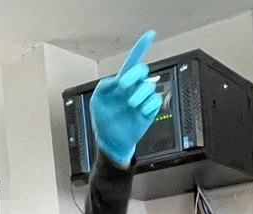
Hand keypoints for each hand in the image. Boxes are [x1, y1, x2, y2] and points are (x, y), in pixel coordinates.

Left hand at [90, 31, 163, 165]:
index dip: (141, 47)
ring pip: (149, 87)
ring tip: (130, 105)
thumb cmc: (103, 119)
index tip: (150, 34)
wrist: (112, 140)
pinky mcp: (150, 110)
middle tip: (123, 85)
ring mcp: (143, 99)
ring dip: (139, 94)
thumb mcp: (97, 101)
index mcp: (122, 82)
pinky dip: (148, 104)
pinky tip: (140, 111)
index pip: (132, 62)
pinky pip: (155, 101)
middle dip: (133, 75)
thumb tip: (118, 80)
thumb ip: (104, 86)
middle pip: (142, 71)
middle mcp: (134, 88)